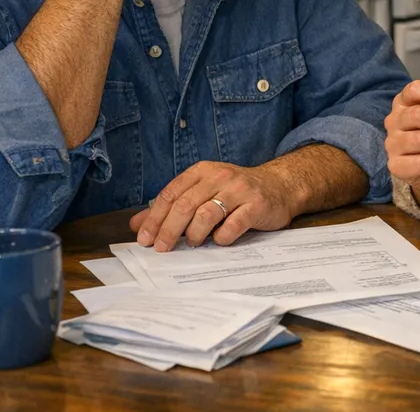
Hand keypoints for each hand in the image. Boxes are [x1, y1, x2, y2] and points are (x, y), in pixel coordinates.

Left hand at [128, 161, 297, 250]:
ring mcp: (240, 190)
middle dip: (168, 230)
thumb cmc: (237, 192)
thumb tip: (138, 224)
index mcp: (203, 171)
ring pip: (206, 215)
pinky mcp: (257, 206)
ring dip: (194, 234)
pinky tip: (219, 240)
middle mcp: (221, 177)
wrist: (281, 186)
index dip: (154, 218)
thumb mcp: (204, 191)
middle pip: (185, 205)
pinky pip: (232, 227)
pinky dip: (221, 238)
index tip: (144, 239)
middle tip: (161, 248)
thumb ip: (173, 206)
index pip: (171, 193)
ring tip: (193, 242)